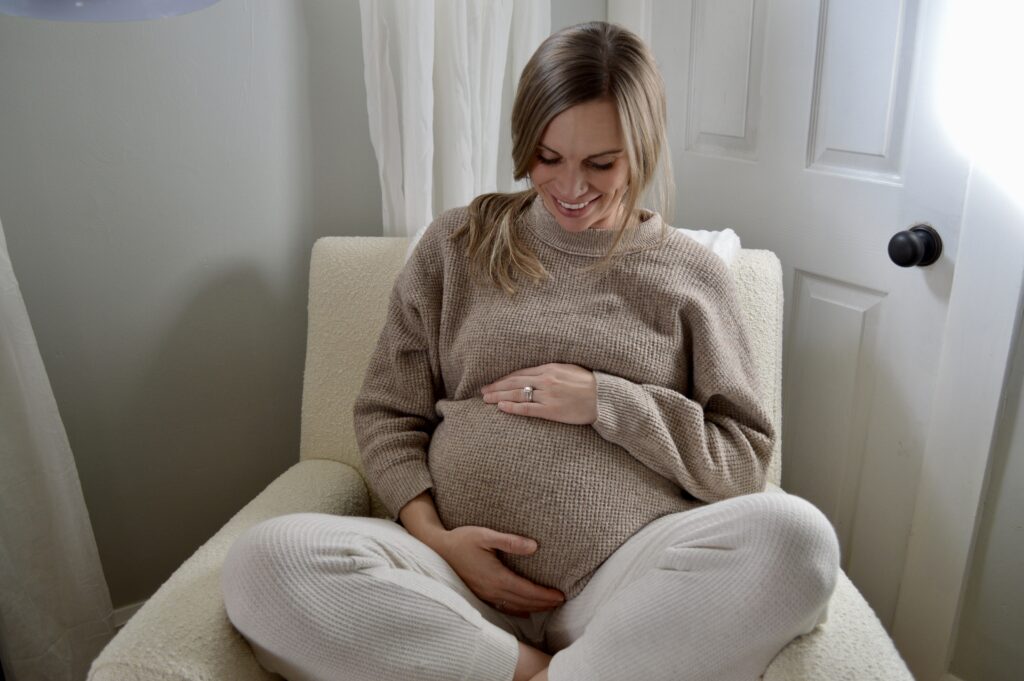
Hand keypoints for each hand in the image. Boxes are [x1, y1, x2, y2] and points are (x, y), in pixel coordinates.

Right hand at [435, 526, 565, 616]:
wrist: (438, 549)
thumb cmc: (462, 539)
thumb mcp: (486, 535)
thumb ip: (510, 541)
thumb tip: (534, 547)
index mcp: (496, 577)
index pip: (527, 591)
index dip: (545, 595)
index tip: (560, 596)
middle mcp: (492, 590)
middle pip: (523, 602)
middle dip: (543, 603)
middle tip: (560, 602)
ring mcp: (485, 595)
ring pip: (514, 607)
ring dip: (533, 608)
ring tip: (548, 606)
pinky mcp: (480, 594)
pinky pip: (503, 607)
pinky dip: (518, 610)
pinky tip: (524, 610)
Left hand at [481, 363, 597, 424]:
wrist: (604, 397)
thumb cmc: (589, 383)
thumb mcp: (569, 369)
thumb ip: (551, 370)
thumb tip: (535, 373)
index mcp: (550, 368)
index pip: (520, 373)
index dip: (504, 378)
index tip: (492, 382)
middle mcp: (546, 380)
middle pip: (514, 382)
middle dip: (496, 386)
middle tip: (482, 391)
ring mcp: (548, 395)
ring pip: (517, 394)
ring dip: (499, 397)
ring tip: (486, 399)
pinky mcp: (552, 410)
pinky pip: (528, 408)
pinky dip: (513, 408)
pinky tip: (501, 407)